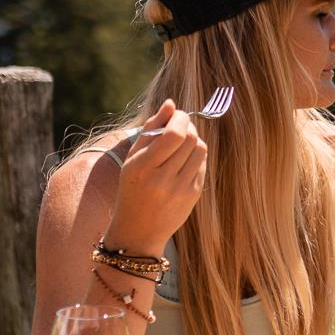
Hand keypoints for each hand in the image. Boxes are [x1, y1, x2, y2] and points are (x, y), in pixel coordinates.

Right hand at [104, 99, 208, 254]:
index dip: (181, 119)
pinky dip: (196, 156)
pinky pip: (202, 165)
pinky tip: (184, 159)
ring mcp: (180, 189)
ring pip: (200, 150)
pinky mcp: (193, 195)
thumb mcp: (133, 159)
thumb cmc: (133, 188)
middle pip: (190, 139)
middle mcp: (162, 179)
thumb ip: (151, 129)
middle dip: (188, 126)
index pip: (174, 134)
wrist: (138, 231)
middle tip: (181, 125)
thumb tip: (171, 104)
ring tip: (182, 141)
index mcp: (142, 167)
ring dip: (194, 139)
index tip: (177, 115)